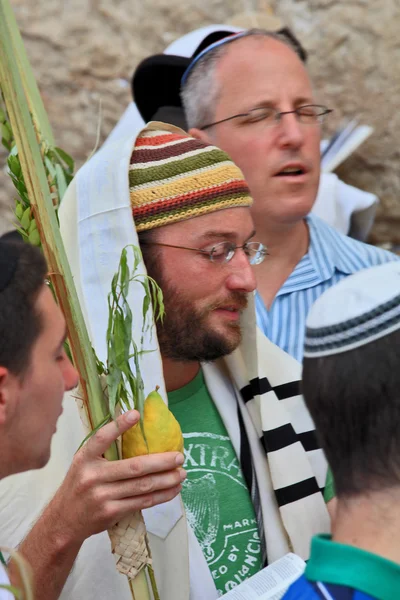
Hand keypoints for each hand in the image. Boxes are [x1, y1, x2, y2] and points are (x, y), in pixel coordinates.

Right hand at [48, 410, 185, 544]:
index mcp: (84, 458)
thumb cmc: (80, 485)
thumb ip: (103, 450)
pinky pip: (142, 502)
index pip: (101, 438)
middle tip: (179, 456)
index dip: (119, 425)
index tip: (137, 413)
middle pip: (134, 467)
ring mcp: (102, 496)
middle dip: (161, 461)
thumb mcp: (83, 463)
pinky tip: (173, 489)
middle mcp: (93, 476)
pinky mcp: (111, 513)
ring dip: (167, 480)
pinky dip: (161, 496)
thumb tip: (135, 429)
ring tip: (182, 473)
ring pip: (142, 486)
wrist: (64, 521)